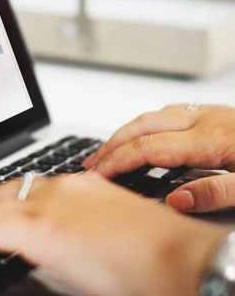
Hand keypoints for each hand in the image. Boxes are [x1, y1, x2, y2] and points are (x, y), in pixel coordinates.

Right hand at [0, 174, 225, 295]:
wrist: (187, 259)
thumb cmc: (138, 282)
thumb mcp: (68, 280)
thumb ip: (29, 257)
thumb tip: (6, 252)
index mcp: (43, 226)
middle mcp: (52, 196)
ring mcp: (71, 183)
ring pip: (12, 186)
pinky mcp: (88, 181)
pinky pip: (38, 183)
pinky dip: (17, 198)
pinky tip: (17, 211)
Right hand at [83, 104, 234, 212]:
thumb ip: (215, 194)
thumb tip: (176, 200)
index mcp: (211, 139)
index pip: (148, 147)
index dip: (118, 160)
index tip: (98, 174)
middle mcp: (207, 120)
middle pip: (143, 125)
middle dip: (112, 144)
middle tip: (92, 162)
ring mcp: (212, 114)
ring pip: (155, 116)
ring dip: (127, 132)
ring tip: (111, 150)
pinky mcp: (220, 115)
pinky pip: (172, 113)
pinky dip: (149, 125)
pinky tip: (148, 135)